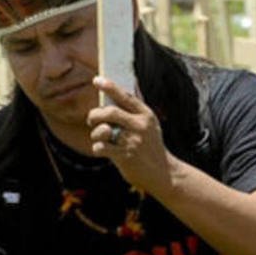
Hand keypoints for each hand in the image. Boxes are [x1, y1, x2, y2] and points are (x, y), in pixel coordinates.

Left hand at [87, 76, 178, 197]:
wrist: (164, 174)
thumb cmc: (151, 148)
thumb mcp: (150, 127)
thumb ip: (135, 112)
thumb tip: (117, 94)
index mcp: (146, 116)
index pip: (125, 97)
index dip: (110, 87)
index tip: (96, 80)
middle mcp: (140, 126)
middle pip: (110, 112)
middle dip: (95, 114)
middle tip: (92, 119)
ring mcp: (132, 142)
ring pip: (103, 130)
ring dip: (95, 133)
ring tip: (99, 138)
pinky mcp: (125, 157)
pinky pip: (100, 147)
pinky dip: (97, 148)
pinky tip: (102, 150)